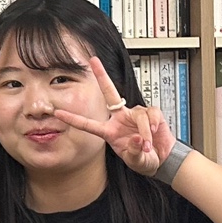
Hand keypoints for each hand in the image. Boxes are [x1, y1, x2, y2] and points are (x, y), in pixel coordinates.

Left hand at [52, 56, 177, 177]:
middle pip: (109, 93)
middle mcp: (120, 119)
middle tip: (93, 61)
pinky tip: (154, 132)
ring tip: (147, 145)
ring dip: (144, 131)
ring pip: (138, 114)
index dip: (73, 118)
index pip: (88, 124)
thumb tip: (136, 138)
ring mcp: (134, 114)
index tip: (58, 113)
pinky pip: (150, 114)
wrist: (163, 158)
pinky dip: (152, 125)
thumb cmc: (145, 159)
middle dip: (102, 76)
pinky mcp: (150, 113)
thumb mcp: (136, 161)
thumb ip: (134, 152)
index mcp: (110, 131)